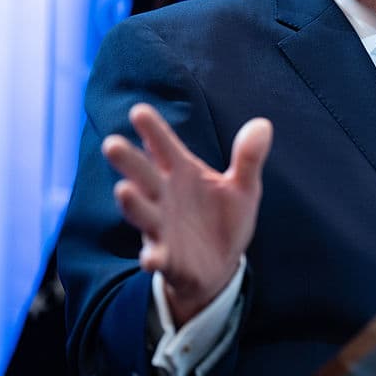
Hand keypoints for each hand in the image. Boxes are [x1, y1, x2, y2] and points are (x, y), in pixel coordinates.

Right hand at [102, 102, 271, 325]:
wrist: (219, 265)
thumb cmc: (224, 218)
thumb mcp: (243, 187)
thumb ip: (248, 158)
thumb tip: (264, 124)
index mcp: (182, 173)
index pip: (165, 147)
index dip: (153, 130)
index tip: (139, 110)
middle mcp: (165, 196)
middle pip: (143, 175)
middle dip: (129, 161)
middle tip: (111, 144)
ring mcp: (162, 226)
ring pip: (142, 212)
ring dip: (132, 203)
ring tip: (123, 190)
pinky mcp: (167, 257)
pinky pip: (156, 257)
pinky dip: (152, 257)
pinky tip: (150, 258)